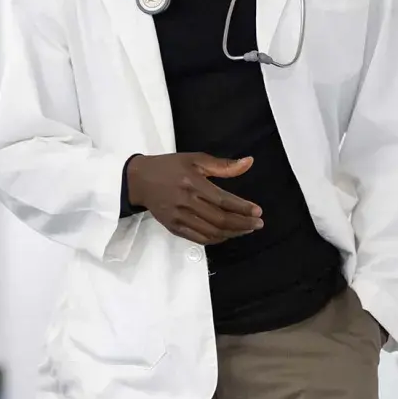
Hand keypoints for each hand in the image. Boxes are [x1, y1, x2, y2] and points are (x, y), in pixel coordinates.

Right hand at [125, 153, 263, 245]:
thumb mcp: (194, 159)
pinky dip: (217, 239)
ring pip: (212, 232)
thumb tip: (248, 162)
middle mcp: (186, 202)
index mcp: (192, 183)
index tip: (258, 211)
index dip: (243, 208)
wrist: (139, 180)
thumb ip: (222, 164)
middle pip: (220, 219)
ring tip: (246, 229)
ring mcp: (179, 217)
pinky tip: (227, 234)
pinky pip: (199, 239)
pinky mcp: (173, 227)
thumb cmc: (169, 167)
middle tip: (258, 224)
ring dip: (233, 233)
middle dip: (243, 223)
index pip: (223, 200)